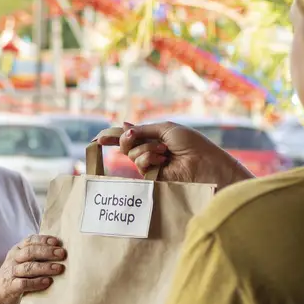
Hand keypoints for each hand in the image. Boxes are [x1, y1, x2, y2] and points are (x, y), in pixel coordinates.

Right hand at [0, 234, 66, 303]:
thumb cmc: (14, 276)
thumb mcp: (21, 261)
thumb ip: (35, 256)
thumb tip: (59, 252)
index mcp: (17, 250)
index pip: (30, 240)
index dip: (43, 240)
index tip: (57, 242)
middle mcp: (13, 259)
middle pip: (30, 252)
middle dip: (47, 252)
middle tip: (61, 254)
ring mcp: (11, 273)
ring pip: (28, 267)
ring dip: (45, 267)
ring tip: (58, 268)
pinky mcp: (11, 287)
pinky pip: (24, 283)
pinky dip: (36, 282)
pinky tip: (47, 282)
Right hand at [94, 122, 252, 189]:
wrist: (205, 163)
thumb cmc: (192, 144)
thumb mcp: (166, 129)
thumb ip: (143, 130)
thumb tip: (124, 126)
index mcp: (155, 138)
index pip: (130, 136)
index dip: (113, 136)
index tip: (98, 138)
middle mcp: (150, 151)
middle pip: (125, 144)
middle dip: (124, 138)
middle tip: (131, 136)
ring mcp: (151, 165)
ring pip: (131, 154)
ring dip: (145, 148)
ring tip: (163, 151)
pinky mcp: (152, 177)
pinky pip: (139, 163)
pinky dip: (148, 157)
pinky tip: (162, 159)